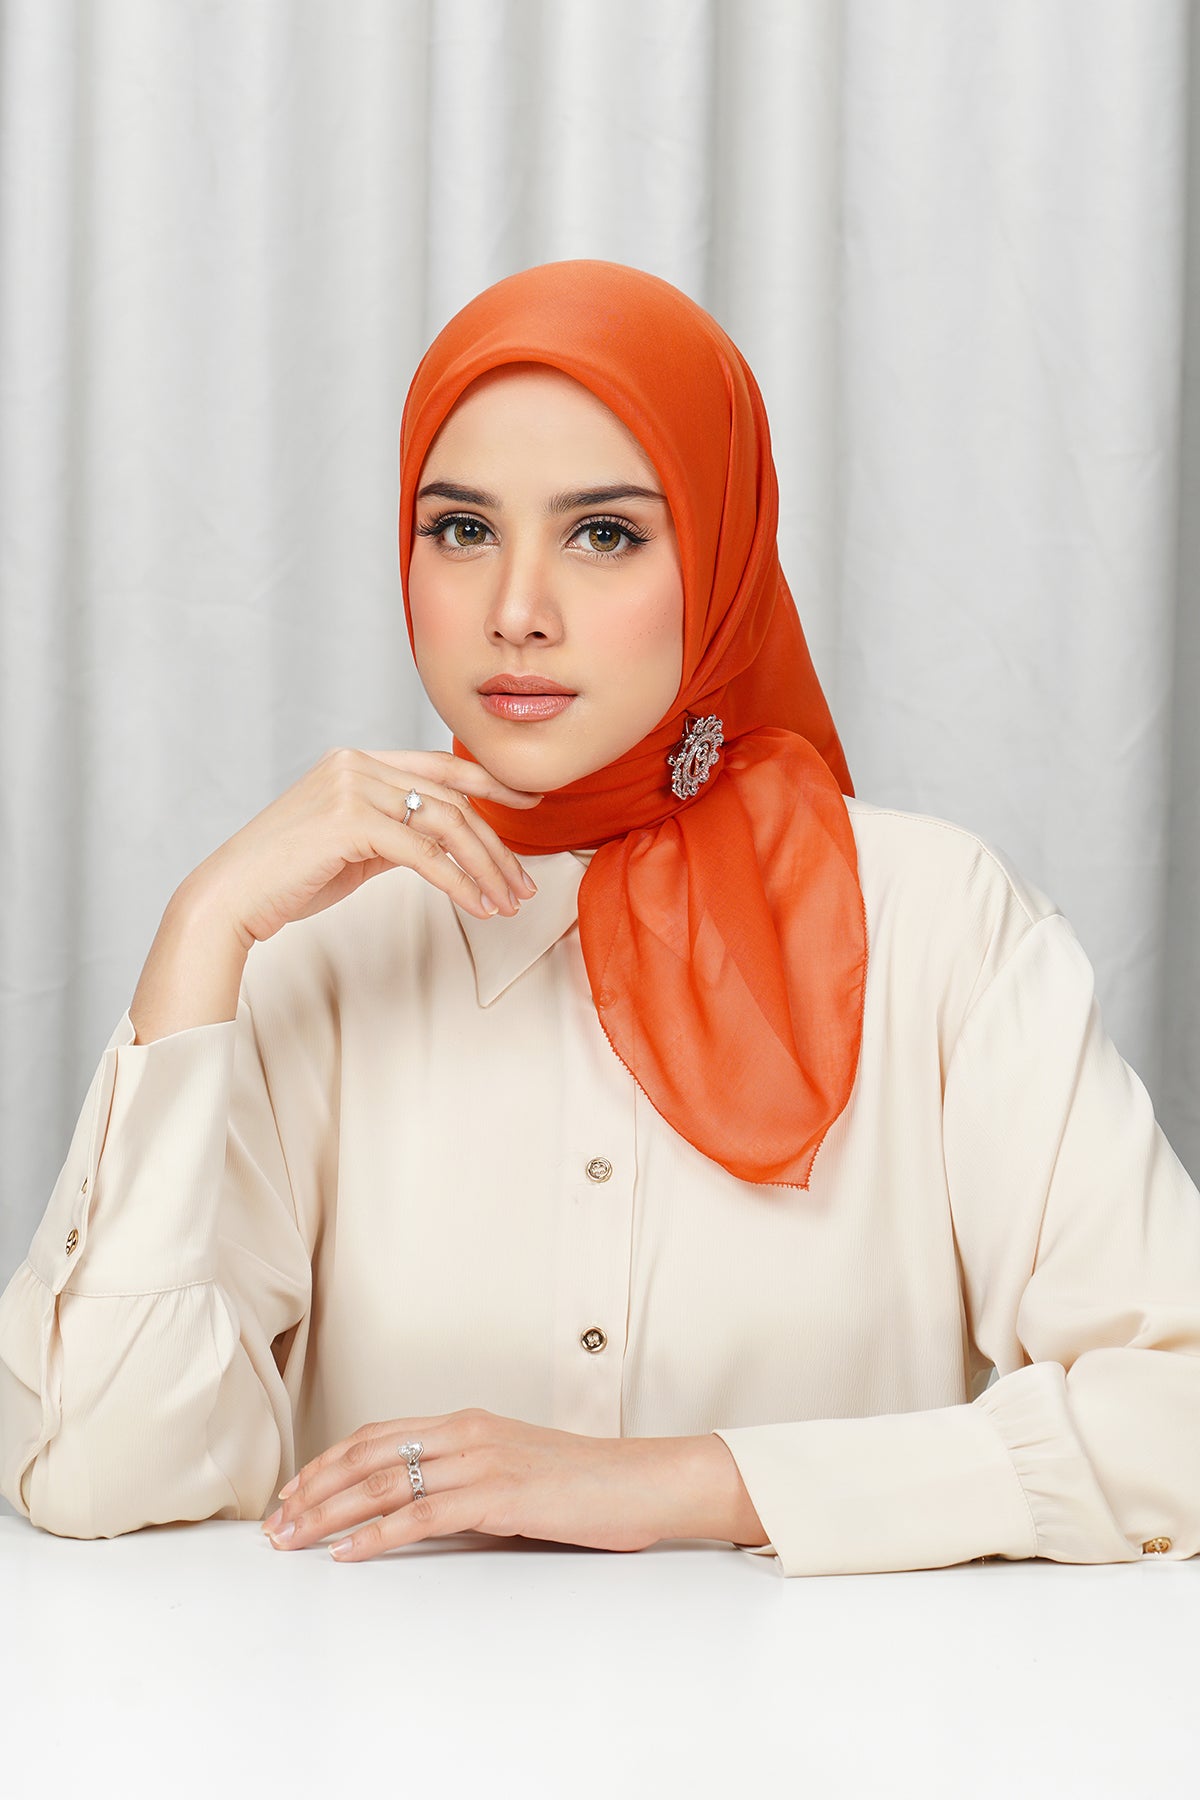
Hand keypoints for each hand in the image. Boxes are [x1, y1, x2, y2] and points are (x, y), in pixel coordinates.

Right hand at [182, 746, 544, 951]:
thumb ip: (393, 832)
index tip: (530, 804)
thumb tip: (439, 846)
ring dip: (486, 868)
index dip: (492, 782)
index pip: (441, 765)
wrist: (231, 896)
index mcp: (357, 761)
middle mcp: (357, 764)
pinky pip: (425, 854)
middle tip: (523, 884)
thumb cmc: (286, 876)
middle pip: (452, 799)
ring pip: (446, 824)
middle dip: (496, 846)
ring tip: (508, 903)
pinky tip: (479, 906)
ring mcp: (352, 787)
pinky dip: (460, 883)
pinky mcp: (350, 822)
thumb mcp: (352, 845)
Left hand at [261, 1406, 687, 1561]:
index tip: (293, 1490)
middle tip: (275, 1522)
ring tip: (293, 1538)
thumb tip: (416, 1511)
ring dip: (329, 1513)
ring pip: (384, 1482)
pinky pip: (422, 1514)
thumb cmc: (586, 1485)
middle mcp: (467, 1432)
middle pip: (368, 1454)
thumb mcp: (514, 1471)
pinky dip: (377, 1535)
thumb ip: (465, 1481)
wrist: (644, 1482)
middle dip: (313, 1489)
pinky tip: (348, 1552)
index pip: (378, 1434)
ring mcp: (482, 1460)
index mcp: (468, 1423)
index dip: (328, 1462)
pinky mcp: (498, 1495)